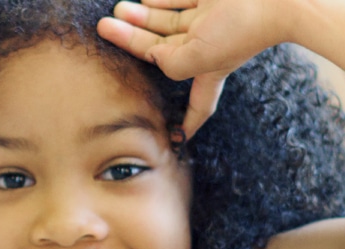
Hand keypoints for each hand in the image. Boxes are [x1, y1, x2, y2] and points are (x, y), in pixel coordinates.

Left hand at [96, 0, 298, 138]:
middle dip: (132, 41)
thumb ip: (170, 62)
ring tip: (115, 10)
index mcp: (210, 69)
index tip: (178, 138)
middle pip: (162, 50)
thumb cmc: (241, 30)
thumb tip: (153, 55)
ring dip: (139, 16)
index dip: (188, 122)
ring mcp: (211, 19)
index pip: (198, 105)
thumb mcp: (199, 58)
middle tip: (103, 28)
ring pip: (166, 21)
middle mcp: (209, 46)